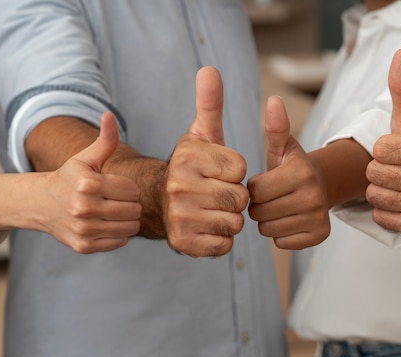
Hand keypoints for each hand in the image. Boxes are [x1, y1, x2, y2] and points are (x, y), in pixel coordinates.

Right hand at [42, 112, 141, 252]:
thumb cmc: (71, 178)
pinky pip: (119, 242)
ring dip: (128, 220)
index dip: (129, 188)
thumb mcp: (86, 158)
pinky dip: (119, 235)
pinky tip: (107, 225)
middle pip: (133, 210)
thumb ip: (105, 140)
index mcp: (87, 183)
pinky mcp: (84, 246)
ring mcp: (83, 229)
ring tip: (115, 212)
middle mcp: (83, 207)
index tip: (117, 187)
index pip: (132, 190)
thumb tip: (110, 115)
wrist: (43, 205)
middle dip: (130, 204)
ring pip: (130, 228)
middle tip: (117, 201)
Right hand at [162, 66, 248, 256]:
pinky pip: (225, 244)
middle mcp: (180, 188)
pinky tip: (207, 226)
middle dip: (235, 197)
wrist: (159, 202)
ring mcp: (180, 218)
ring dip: (230, 218)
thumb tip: (210, 69)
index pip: (241, 168)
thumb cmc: (191, 167)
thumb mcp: (200, 134)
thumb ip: (210, 104)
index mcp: (188, 159)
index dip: (236, 172)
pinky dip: (221, 239)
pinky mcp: (184, 244)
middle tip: (217, 193)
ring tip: (212, 210)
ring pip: (235, 222)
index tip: (220, 171)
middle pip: (240, 198)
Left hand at [247, 95, 329, 248]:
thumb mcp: (283, 146)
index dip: (253, 187)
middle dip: (258, 205)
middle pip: (260, 213)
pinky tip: (288, 219)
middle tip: (270, 196)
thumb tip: (274, 99)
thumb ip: (275, 127)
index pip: (255, 191)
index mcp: (301, 174)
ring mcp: (318, 218)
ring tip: (278, 206)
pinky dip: (279, 234)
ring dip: (266, 220)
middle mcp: (313, 197)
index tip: (263, 181)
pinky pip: (280, 242)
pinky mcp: (319, 236)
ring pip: (267, 229)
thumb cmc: (293, 166)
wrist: (323, 186)